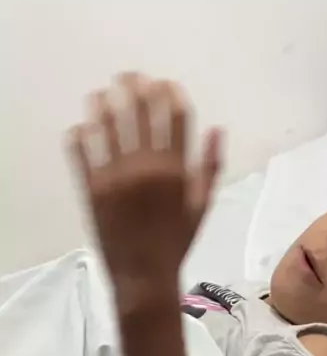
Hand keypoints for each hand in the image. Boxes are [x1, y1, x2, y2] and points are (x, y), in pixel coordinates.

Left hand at [67, 72, 221, 295]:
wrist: (144, 278)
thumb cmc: (175, 243)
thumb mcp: (201, 207)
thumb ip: (210, 168)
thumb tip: (217, 129)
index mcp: (176, 171)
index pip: (174, 114)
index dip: (169, 92)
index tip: (164, 85)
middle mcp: (146, 167)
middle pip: (139, 108)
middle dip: (134, 85)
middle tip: (129, 78)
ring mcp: (115, 176)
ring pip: (105, 121)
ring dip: (104, 101)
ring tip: (102, 95)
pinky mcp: (91, 188)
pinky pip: (80, 150)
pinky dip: (80, 133)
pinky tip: (83, 128)